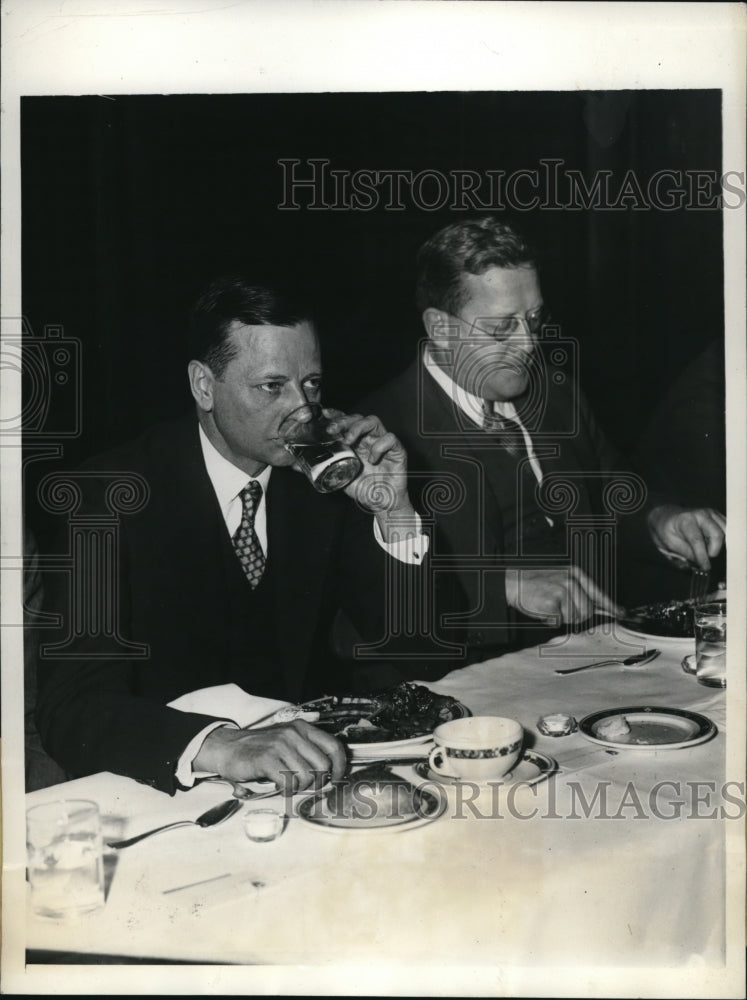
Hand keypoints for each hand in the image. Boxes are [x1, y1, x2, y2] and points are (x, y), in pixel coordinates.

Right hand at [193, 720, 346, 792]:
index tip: (336, 778)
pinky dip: (285, 790)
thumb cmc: (259, 748)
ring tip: (288, 784)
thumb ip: (306, 750)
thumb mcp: (286, 740)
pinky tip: (278, 786)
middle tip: (305, 785)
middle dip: (317, 782)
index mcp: (302, 728)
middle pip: (323, 766)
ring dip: (299, 787)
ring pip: (307, 777)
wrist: (227, 748)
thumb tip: (330, 772)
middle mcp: (293, 734)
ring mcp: (280, 745)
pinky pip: (288, 783)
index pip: (334, 746)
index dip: (339, 766)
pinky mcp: (267, 759)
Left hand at [326, 410, 417, 539]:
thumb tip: (294, 465)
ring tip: (350, 440)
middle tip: (332, 429)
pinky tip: (372, 458)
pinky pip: (390, 438)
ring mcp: (382, 443)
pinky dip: (380, 445)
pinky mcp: (397, 450)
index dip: (336, 414)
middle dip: (344, 420)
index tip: (323, 414)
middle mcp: (368, 438)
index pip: (346, 421)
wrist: (382, 504)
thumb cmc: (362, 487)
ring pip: (374, 421)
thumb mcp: (337, 477)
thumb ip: (320, 468)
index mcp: (356, 441)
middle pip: (358, 417)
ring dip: (359, 428)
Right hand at [505, 566, 623, 624]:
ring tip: (550, 606)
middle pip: (588, 611)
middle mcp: (571, 582)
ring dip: (562, 618)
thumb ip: (580, 593)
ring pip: (574, 618)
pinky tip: (543, 609)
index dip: (612, 606)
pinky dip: (550, 619)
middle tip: (560, 608)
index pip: (598, 593)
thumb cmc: (536, 584)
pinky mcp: (552, 603)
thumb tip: (600, 608)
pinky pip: (559, 621)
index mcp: (575, 574)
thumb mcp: (561, 581)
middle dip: (576, 615)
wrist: (513, 583)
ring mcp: (562, 591)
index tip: (623, 613)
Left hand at [647, 504, 725, 570]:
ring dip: (719, 545)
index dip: (703, 556)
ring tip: (707, 548)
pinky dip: (723, 539)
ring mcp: (711, 514)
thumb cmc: (667, 530)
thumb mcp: (670, 544)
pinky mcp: (718, 516)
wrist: (668, 516)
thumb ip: (686, 553)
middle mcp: (701, 514)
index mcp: (686, 520)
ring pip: (726, 532)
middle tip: (706, 557)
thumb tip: (700, 563)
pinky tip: (712, 542)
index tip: (705, 568)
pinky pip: (728, 530)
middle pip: (717, 534)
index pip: (697, 540)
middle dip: (714, 550)